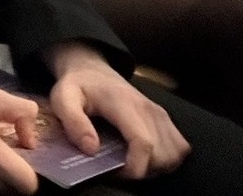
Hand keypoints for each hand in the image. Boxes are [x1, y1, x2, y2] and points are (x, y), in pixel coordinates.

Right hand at [0, 86, 40, 192]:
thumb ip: (20, 111)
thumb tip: (31, 140)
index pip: (26, 181)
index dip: (34, 172)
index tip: (28, 157)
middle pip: (17, 190)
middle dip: (20, 175)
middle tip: (15, 158)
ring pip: (4, 191)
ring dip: (7, 178)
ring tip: (0, 160)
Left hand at [43, 44, 188, 180]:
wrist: (91, 69)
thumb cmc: (77, 85)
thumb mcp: (62, 99)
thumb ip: (73, 122)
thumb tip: (92, 149)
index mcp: (123, 103)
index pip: (143, 144)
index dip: (133, 168)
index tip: (114, 172)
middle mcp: (148, 108)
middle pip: (161, 155)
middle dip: (142, 170)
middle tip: (118, 167)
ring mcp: (159, 113)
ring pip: (174, 154)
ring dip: (155, 167)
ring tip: (131, 162)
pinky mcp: (164, 118)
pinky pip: (179, 147)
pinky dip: (166, 158)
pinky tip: (145, 156)